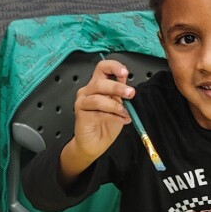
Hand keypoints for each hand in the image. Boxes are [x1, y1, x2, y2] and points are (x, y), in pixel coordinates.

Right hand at [59, 59, 133, 183]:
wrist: (95, 144)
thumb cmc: (106, 126)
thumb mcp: (119, 107)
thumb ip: (121, 95)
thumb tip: (127, 83)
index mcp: (99, 85)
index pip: (103, 68)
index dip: (114, 66)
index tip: (125, 72)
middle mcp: (89, 90)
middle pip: (101, 80)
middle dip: (118, 86)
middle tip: (130, 93)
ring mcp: (83, 100)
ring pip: (98, 96)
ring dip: (115, 104)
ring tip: (124, 112)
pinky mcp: (80, 112)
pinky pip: (96, 109)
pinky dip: (111, 114)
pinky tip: (120, 119)